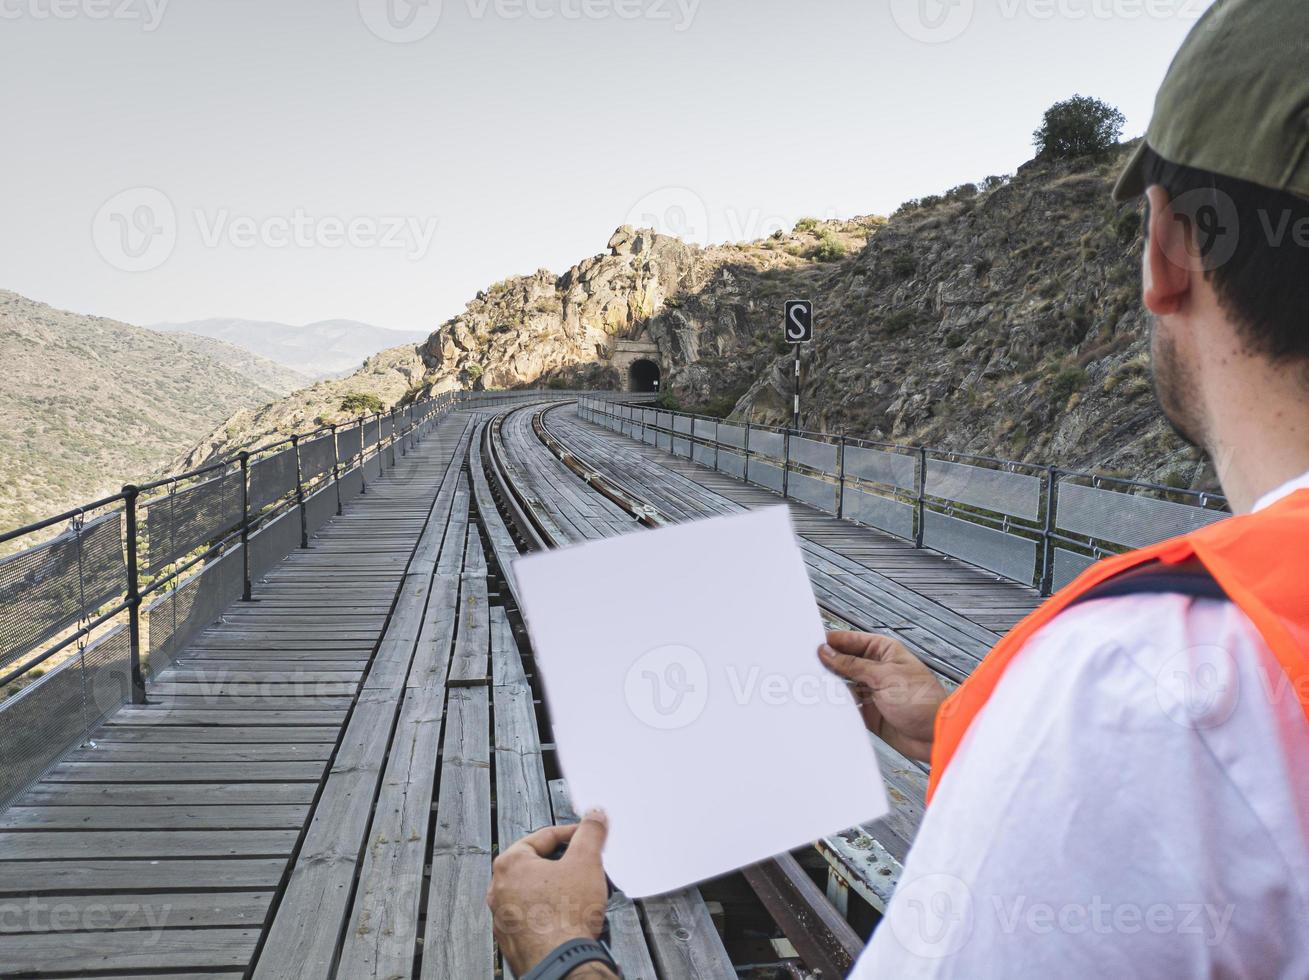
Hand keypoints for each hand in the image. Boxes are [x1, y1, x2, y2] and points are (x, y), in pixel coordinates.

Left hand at [487, 810, 614, 976]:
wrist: (561, 964)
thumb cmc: (566, 916)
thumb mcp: (586, 861)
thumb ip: (590, 833)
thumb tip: (594, 816)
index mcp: (510, 864)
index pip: (545, 836)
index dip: (573, 833)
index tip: (588, 836)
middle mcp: (499, 889)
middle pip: (537, 864)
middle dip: (563, 863)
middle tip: (584, 866)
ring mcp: (503, 917)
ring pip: (534, 892)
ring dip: (556, 889)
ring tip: (579, 895)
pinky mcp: (512, 940)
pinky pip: (532, 917)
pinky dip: (549, 913)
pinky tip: (567, 918)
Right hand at [819, 631, 946, 761]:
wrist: (936, 735)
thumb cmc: (922, 700)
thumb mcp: (884, 676)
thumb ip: (852, 665)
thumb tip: (827, 652)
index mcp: (883, 652)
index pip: (851, 641)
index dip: (832, 643)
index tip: (812, 647)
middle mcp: (877, 670)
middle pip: (845, 663)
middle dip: (829, 666)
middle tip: (808, 668)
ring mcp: (872, 691)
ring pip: (844, 685)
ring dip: (833, 687)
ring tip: (815, 688)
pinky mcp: (870, 713)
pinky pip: (848, 707)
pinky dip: (838, 707)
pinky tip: (828, 706)